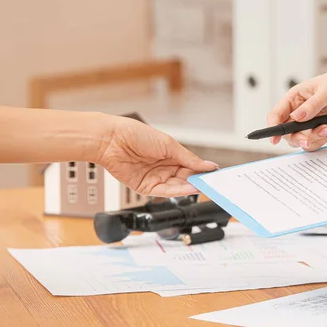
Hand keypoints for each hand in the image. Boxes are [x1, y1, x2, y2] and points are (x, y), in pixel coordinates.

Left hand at [95, 116, 217, 197]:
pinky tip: (189, 188)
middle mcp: (164, 167)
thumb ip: (189, 158)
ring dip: (190, 187)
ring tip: (202, 186)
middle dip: (198, 180)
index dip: (203, 170)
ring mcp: (155, 178)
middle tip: (211, 183)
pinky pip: (165, 192)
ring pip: (177, 186)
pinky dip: (178, 191)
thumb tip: (208, 165)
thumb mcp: (169, 144)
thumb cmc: (136, 134)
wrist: (112, 140)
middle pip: (186, 178)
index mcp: (171, 154)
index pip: (191, 165)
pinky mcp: (145, 187)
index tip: (214, 174)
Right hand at [267, 63, 326, 150]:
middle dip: (296, 136)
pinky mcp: (321, 130)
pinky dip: (322, 140)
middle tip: (306, 138)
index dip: (273, 126)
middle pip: (287, 131)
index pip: (277, 114)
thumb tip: (297, 117)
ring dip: (312, 138)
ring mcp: (310, 123)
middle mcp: (300, 112)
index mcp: (296, 98)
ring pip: (300, 139)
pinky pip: (314, 142)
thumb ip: (312, 105)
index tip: (274, 137)